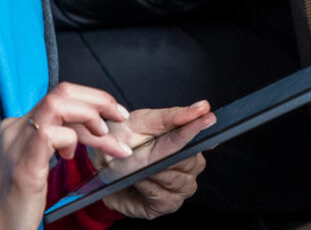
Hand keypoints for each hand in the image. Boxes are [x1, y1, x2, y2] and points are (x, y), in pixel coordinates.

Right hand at [0, 82, 134, 229]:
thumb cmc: (18, 201)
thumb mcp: (37, 161)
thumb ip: (56, 141)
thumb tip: (89, 127)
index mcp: (18, 127)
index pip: (60, 98)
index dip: (91, 102)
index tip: (113, 114)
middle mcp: (15, 129)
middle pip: (62, 92)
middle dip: (98, 100)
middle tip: (120, 116)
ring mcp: (17, 144)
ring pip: (58, 104)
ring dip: (91, 115)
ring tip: (104, 135)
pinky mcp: (23, 165)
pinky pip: (50, 134)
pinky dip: (71, 139)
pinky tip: (70, 157)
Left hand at [94, 101, 216, 219]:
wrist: (102, 166)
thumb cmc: (122, 141)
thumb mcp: (141, 121)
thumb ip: (173, 116)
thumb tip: (202, 107)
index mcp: (187, 139)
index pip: (202, 135)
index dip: (201, 127)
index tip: (208, 118)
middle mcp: (190, 164)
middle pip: (192, 162)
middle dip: (168, 157)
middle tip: (145, 153)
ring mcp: (182, 185)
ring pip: (181, 181)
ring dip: (157, 174)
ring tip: (138, 167)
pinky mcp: (169, 203)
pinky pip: (168, 198)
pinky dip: (151, 189)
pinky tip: (139, 181)